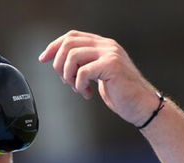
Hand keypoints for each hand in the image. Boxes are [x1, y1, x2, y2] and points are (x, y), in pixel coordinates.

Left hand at [38, 30, 160, 126]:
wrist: (140, 105)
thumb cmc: (120, 93)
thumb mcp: (98, 74)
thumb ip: (84, 64)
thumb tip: (58, 62)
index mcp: (102, 45)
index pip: (72, 36)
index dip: (54, 46)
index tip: (43, 58)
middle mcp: (107, 45)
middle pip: (69, 44)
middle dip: (59, 64)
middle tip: (65, 81)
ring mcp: (110, 54)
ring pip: (72, 56)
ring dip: (68, 76)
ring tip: (76, 88)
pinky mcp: (111, 66)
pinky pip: (82, 72)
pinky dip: (79, 86)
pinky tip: (87, 93)